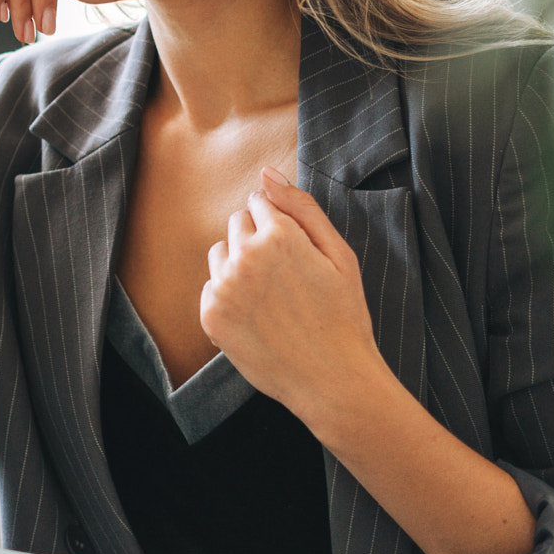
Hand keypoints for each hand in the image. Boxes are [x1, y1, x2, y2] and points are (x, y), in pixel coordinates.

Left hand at [199, 167, 395, 429]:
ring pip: (220, 253)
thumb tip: (266, 173)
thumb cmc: (344, 316)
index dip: (279, 226)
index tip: (295, 253)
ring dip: (238, 265)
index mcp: (279, 235)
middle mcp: (245, 256)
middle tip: (287, 278)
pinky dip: (228, 297)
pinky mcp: (210, 315)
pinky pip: (211, 287)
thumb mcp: (339, 255)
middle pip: (237, 225)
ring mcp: (223, 286)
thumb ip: (301, 207)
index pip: (259, 203)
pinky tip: (258, 318)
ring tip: (272, 298)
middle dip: (257, 241)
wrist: (332, 380)